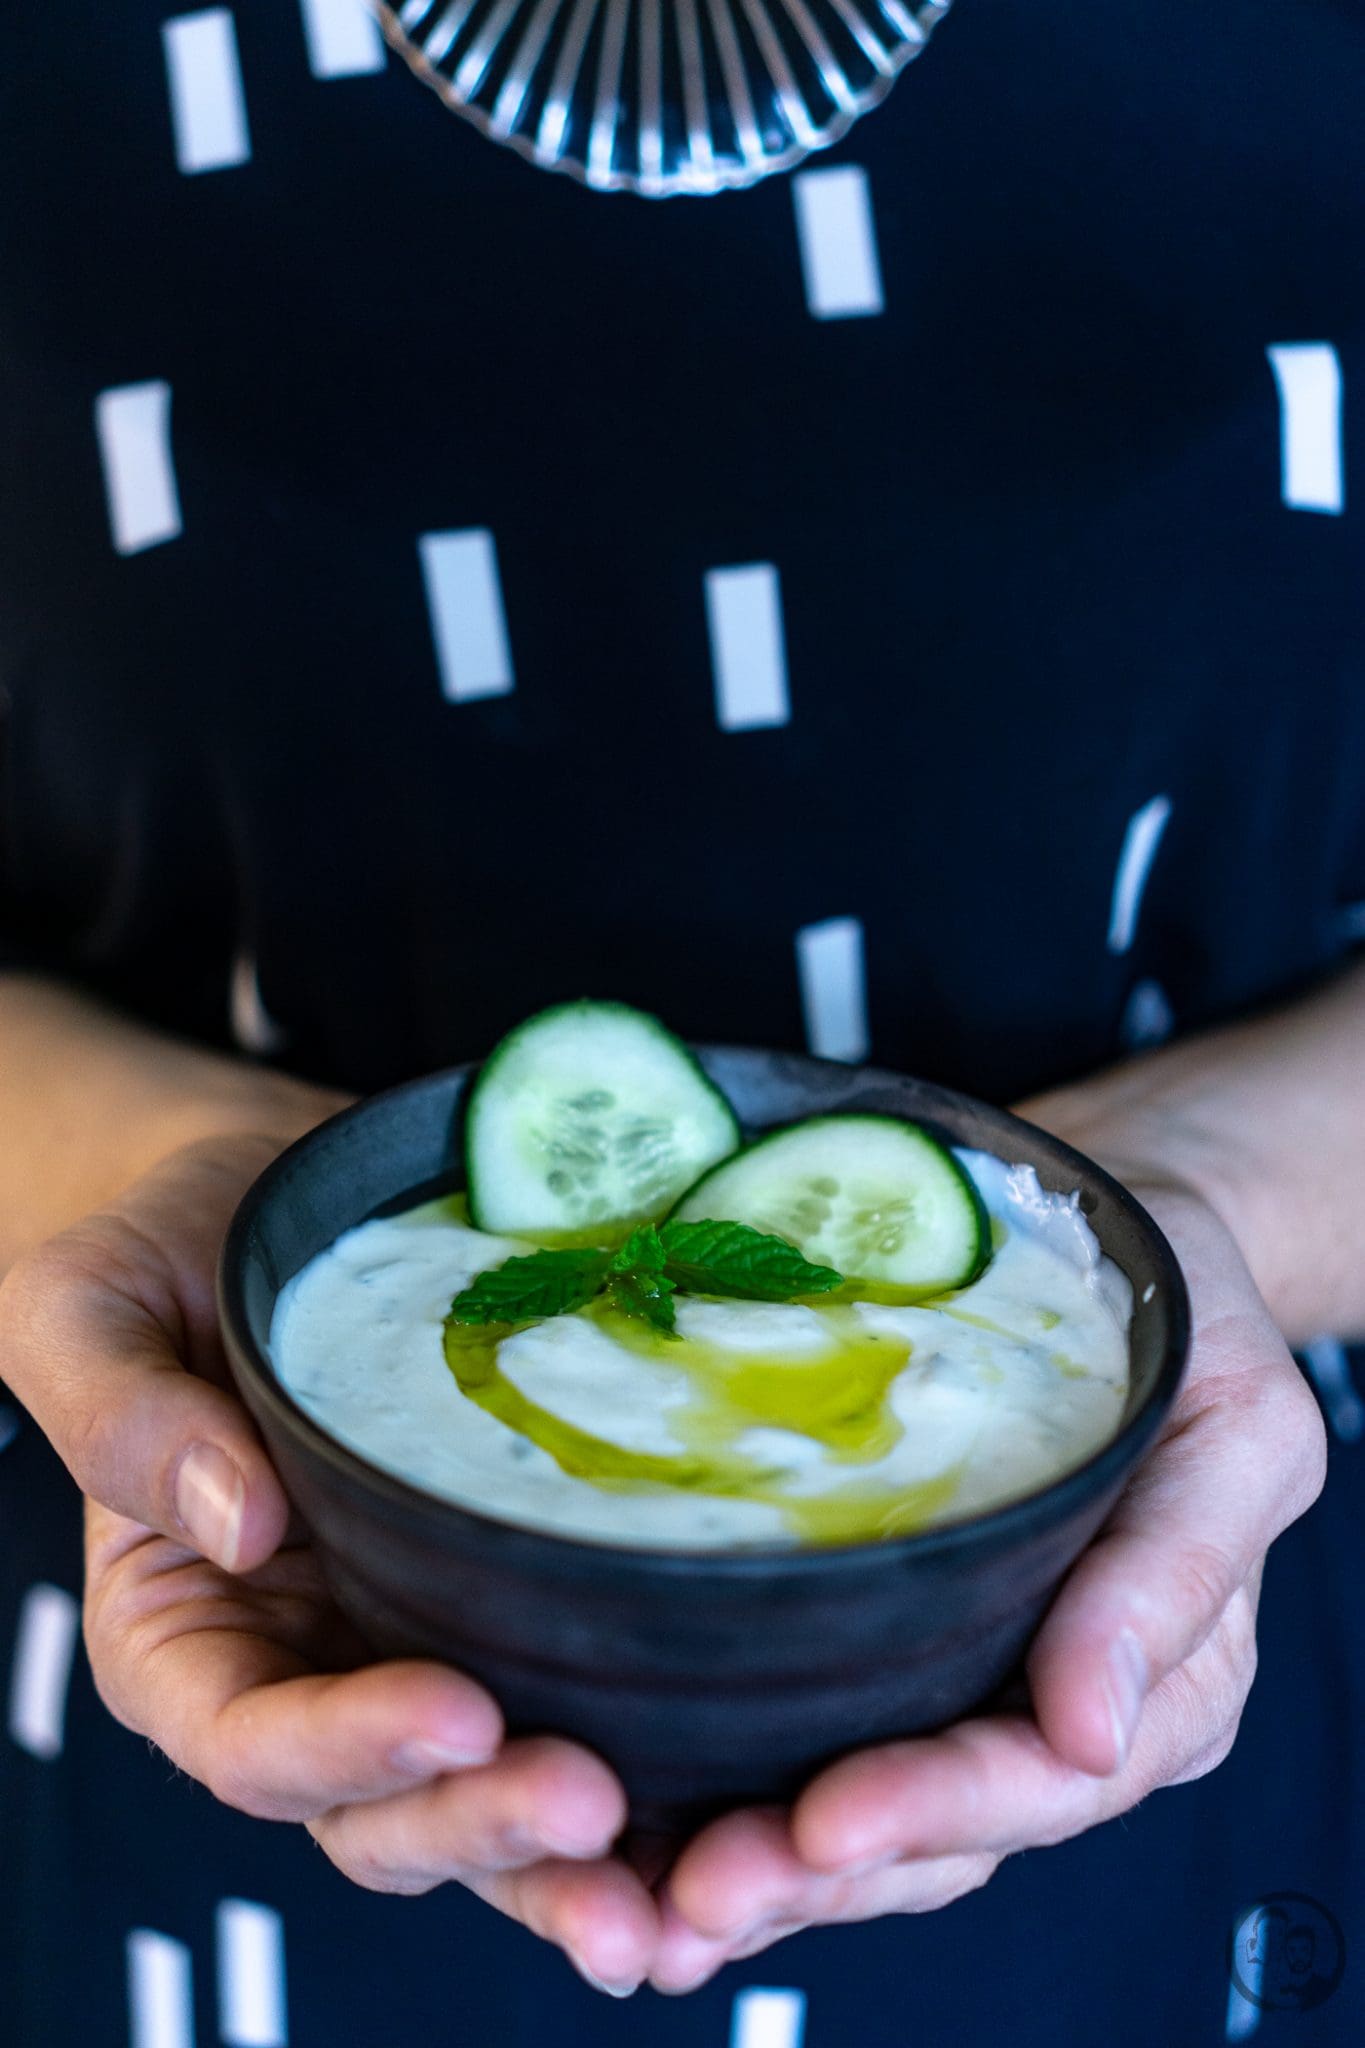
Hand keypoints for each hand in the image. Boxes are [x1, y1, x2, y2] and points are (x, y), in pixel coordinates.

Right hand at [0, 1129, 662, 1995]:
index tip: (456, 1711)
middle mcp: (308, 1669)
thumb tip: (243, 1527)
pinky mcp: (524, 1603)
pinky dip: (652, 1774)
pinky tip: (732, 1804)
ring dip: (574, 1852)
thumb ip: (123, 1416)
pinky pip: (580, 1703)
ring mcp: (422, 1644)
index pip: (251, 1741)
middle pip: (385, 1809)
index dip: (348, 1750)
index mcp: (185, 1634)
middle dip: (484, 1823)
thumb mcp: (92, 1305)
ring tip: (672, 1876)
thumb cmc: (176, 1245)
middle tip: (592, 1803)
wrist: (296, 1191)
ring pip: (491, 1795)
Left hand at [642, 1179, 1327, 1991]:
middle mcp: (1058, 1704)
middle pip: (940, 1831)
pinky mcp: (891, 1635)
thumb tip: (1093, 1733)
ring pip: (871, 1817)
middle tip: (700, 1890)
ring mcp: (970, 1676)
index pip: (1041, 1779)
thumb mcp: (1237, 1421)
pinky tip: (648, 1824)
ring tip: (657, 1891)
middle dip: (819, 1873)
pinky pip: (820, 1736)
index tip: (825, 1822)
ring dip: (766, 1864)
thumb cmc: (1190, 1323)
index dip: (932, 1811)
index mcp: (1164, 1678)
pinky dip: (739, 1791)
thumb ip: (1184, 1567)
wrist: (1124, 1249)